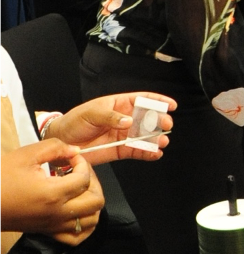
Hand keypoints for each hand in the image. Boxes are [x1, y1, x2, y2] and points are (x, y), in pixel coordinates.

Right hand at [0, 141, 103, 240]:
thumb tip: (74, 151)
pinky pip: (76, 237)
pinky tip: (76, 210)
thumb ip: (54, 148)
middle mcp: (58, 213)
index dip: (83, 163)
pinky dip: (83, 225)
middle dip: (94, 183)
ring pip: (91, 221)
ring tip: (79, 189)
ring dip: (92, 202)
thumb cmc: (0, 178)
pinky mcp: (47, 231)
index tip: (71, 157)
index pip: (85, 179)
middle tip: (80, 172)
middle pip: (96, 202)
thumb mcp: (25, 155)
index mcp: (54, 194)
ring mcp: (53, 225)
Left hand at [49, 93, 174, 163]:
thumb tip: (129, 121)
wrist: (63, 143)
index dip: (158, 101)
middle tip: (166, 125)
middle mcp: (125, 119)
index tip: (171, 105)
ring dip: (156, 139)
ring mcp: (124, 135)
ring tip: (162, 143)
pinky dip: (148, 153)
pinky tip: (155, 154)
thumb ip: (110, 116)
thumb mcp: (91, 113)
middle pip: (148, 119)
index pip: (142, 99)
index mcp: (119, 104)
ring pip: (146, 136)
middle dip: (160, 121)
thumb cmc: (75, 122)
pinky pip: (138, 151)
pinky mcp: (121, 150)